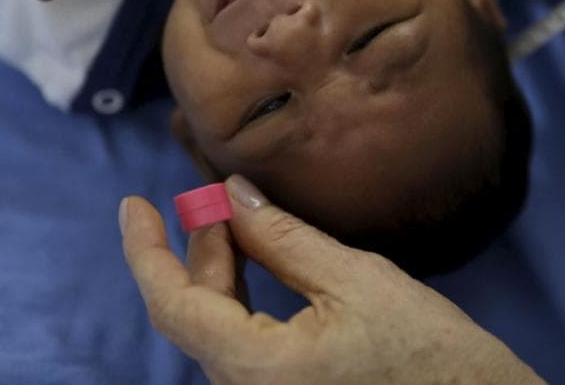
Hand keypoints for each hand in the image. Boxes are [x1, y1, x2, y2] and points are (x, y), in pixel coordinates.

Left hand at [121, 176, 543, 384]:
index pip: (174, 305)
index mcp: (256, 369)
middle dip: (196, 251)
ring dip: (221, 275)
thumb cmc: (431, 355)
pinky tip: (261, 264)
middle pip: (194, 316)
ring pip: (219, 331)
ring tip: (236, 222)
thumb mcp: (356, 281)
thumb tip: (232, 196)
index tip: (133, 204)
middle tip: (210, 198)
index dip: (146, 251)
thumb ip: (284, 239)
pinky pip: (245, 347)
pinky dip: (243, 301)